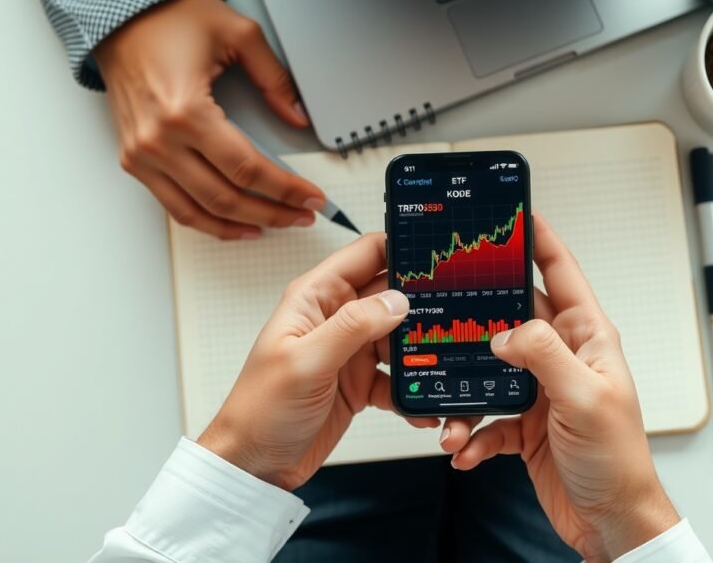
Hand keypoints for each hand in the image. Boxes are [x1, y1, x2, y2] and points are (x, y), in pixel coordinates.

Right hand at [94, 0, 324, 239]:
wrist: (121, 20)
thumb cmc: (169, 22)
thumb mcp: (237, 35)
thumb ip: (274, 79)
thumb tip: (297, 118)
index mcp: (186, 112)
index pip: (248, 169)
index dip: (286, 190)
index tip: (312, 198)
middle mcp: (159, 141)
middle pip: (226, 198)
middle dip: (273, 213)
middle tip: (302, 215)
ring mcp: (142, 155)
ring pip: (199, 213)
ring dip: (242, 226)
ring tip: (275, 224)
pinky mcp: (133, 161)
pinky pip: (175, 206)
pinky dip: (207, 222)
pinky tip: (235, 224)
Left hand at [197, 233, 438, 488]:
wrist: (254, 465)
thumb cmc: (260, 409)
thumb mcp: (306, 362)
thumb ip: (353, 326)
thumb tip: (398, 300)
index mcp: (317, 297)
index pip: (367, 254)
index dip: (402, 247)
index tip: (438, 254)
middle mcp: (337, 318)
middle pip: (393, 294)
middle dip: (425, 302)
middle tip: (458, 311)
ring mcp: (351, 350)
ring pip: (402, 336)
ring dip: (423, 349)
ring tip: (445, 361)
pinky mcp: (361, 382)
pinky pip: (399, 377)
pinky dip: (414, 390)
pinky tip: (424, 404)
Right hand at [443, 216, 679, 562]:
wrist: (609, 520)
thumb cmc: (617, 460)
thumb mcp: (583, 398)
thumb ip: (544, 355)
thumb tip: (505, 333)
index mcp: (587, 338)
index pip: (562, 274)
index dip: (539, 240)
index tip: (514, 214)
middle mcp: (562, 358)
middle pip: (512, 318)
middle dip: (478, 317)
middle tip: (446, 307)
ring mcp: (540, 390)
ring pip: (490, 371)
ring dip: (465, 393)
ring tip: (453, 415)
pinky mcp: (523, 424)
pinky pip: (486, 417)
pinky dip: (471, 433)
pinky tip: (465, 448)